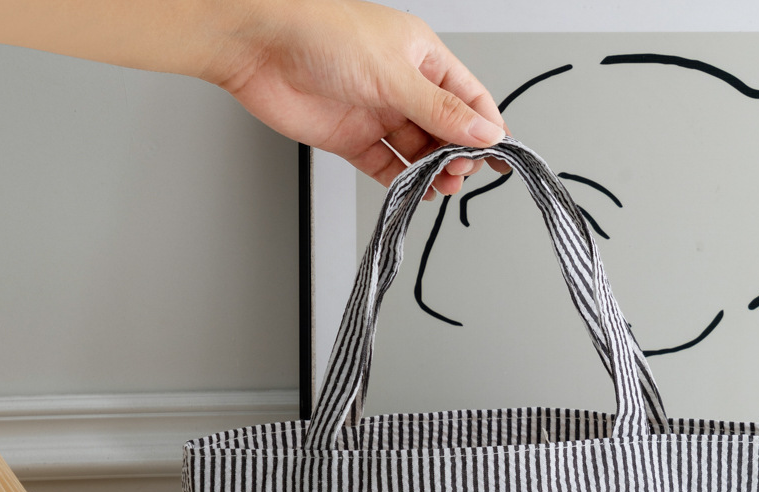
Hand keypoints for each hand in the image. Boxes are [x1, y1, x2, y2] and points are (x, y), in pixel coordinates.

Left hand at [207, 0, 508, 194]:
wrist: (258, 46)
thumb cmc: (321, 35)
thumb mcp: (396, 74)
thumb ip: (442, 111)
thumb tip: (485, 132)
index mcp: (421, 57)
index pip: (469, 98)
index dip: (487, 128)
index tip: (500, 157)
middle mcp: (402, 85)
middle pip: (445, 129)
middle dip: (458, 155)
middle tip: (460, 174)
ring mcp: (377, 113)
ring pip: (418, 151)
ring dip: (433, 171)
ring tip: (442, 185)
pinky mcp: (352, 138)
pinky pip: (387, 165)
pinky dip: (403, 180)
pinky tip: (416, 190)